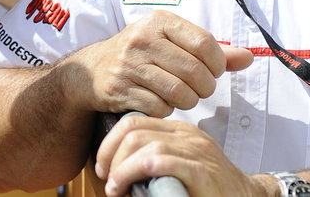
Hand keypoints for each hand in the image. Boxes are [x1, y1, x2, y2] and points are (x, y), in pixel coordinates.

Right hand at [73, 11, 252, 118]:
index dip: (217, 64)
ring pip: (180, 93)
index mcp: (159, 21)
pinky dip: (164, 110)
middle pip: (195, 73)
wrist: (92, 70)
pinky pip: (159, 107)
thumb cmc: (141, 54)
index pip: (205, 44)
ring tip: (180, 96)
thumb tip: (248, 57)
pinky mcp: (120, 89)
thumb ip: (212, 51)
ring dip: (187, 101)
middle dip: (204, 88)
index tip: (211, 70)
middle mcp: (142, 39)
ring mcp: (129, 64)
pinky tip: (158, 101)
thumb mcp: (172, 42)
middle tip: (199, 89)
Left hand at [95, 114, 268, 196]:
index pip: (134, 121)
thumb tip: (113, 164)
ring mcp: (196, 151)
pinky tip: (130, 187)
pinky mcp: (201, 172)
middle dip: (110, 155)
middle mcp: (187, 135)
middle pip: (133, 131)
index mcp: (178, 130)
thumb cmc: (208, 187)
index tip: (101, 166)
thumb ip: (153, 156)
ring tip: (116, 188)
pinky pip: (162, 162)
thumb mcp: (178, 163)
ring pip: (144, 146)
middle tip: (107, 180)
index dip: (109, 142)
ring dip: (121, 168)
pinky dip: (137, 172)